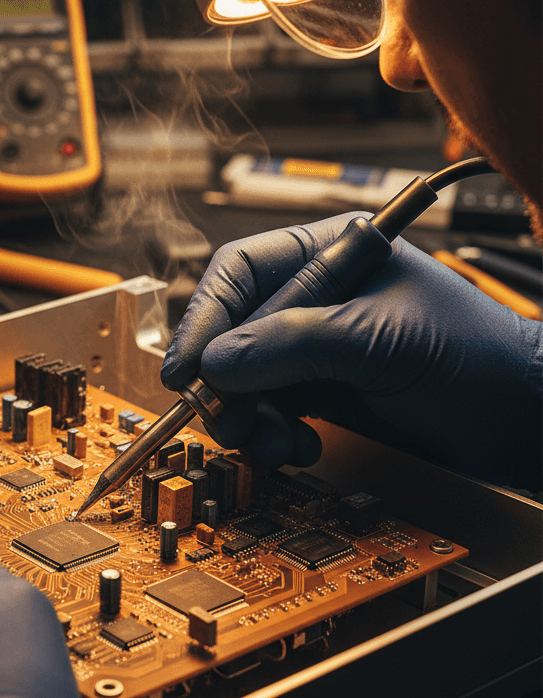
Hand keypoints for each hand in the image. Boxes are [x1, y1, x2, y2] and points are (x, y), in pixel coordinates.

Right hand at [161, 213, 541, 489]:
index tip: (188, 368)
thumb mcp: (381, 341)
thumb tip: (217, 362)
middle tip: (227, 418)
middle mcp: (313, 296)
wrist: (521, 423)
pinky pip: (266, 408)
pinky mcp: (318, 388)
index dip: (206, 318)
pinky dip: (270, 433)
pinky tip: (298, 444)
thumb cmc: (476, 360)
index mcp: (330, 252)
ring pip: (242, 376)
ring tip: (273, 441)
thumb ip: (294, 344)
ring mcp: (313, 345)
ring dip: (246, 415)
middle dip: (223, 379)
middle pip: (231, 328)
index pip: (240, 272)